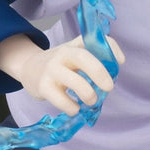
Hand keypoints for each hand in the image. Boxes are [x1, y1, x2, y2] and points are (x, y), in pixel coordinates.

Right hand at [0, 33, 124, 115]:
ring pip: (74, 81)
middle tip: (109, 87)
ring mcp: (52, 70)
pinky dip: (72, 107)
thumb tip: (114, 70)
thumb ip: (94, 60)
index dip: (111, 49)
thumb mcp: (74, 55)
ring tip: (91, 101)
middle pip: (83, 57)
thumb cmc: (59, 64)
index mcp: (74, 46)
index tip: (120, 62)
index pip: (95, 41)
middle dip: (100, 73)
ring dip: (88, 94)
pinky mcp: (43, 87)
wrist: (28, 68)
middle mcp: (63, 54)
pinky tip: (75, 108)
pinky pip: (61, 100)